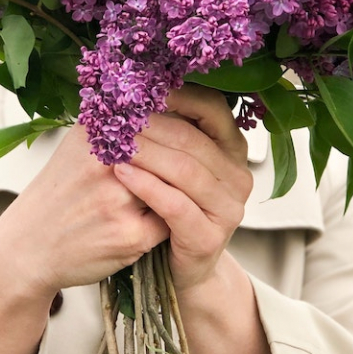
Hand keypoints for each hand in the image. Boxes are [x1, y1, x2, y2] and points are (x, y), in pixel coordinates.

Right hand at [0, 122, 169, 302]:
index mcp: (94, 136)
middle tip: (187, 167)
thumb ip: (111, 124)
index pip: (156, 120)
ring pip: (176, 186)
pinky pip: (171, 220)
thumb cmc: (57, 195)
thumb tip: (156, 100)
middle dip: (182, 161)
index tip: (184, 135)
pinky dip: (167, 220)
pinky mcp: (131, 236)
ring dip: (178, 191)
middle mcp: (106, 164)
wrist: (27, 249)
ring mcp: (119, 201)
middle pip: (171, 152)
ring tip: (167, 194)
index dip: (175, 129)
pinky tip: (149, 221)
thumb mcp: (75, 148)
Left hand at [113, 84, 252, 291]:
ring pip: (186, 170)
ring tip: (114, 143)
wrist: (173, 268)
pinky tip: (122, 174)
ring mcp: (229, 208)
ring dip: (146, 153)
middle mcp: (238, 176)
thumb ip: (165, 130)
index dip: (178, 94)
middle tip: (117, 114)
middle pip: (192, 139)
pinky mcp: (209, 237)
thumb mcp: (170, 164)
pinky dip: (147, 186)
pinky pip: (176, 205)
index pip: (213, 108)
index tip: (142, 87)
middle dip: (151, 125)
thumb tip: (133, 85)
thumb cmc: (167, 207)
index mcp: (232, 149)